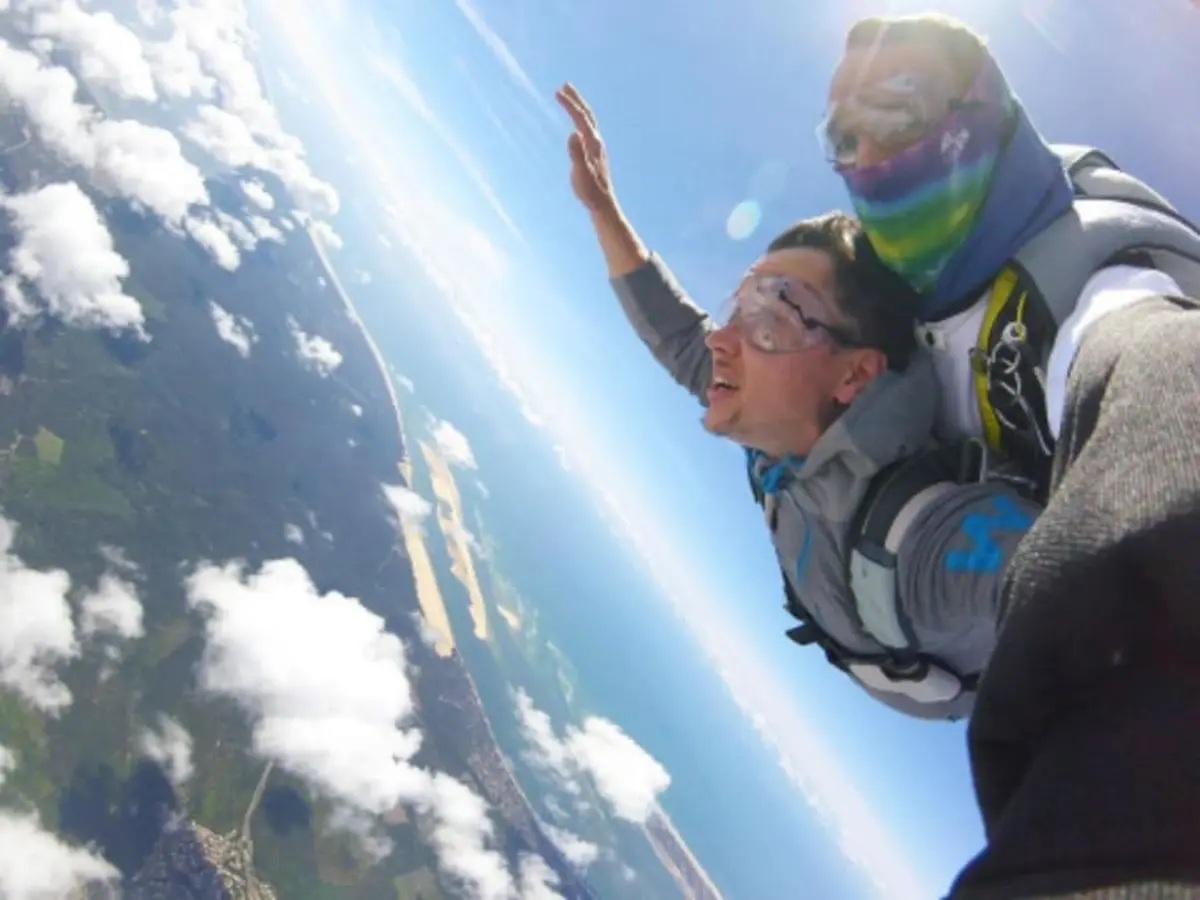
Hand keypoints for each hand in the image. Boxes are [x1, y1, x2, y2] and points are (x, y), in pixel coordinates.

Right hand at [556, 83, 616, 214]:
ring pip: (588, 122)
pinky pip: (587, 130)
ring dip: (579, 108)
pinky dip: (580, 121)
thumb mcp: (580, 173)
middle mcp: (597, 142)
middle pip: (587, 115)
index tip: (557, 92)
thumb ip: (576, 153)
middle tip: (565, 85)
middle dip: (576, 99)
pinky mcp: (595, 154)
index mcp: (593, 143)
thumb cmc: (590, 191)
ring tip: (569, 98)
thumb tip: (573, 133)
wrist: (603, 203)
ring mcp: (597, 147)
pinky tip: (576, 125)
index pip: (581, 118)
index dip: (569, 104)